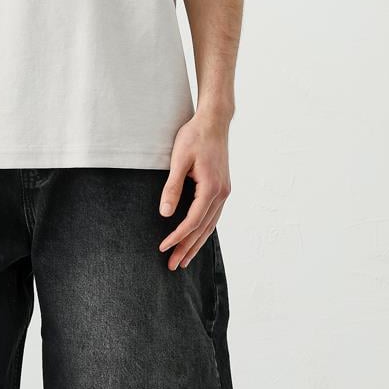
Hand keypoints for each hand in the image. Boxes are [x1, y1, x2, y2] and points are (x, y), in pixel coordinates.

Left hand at [157, 112, 230, 269]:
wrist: (214, 121)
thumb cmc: (194, 137)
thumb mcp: (179, 160)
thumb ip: (172, 187)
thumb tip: (165, 213)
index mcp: (211, 188)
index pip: (192, 221)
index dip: (177, 237)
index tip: (163, 248)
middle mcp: (222, 193)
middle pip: (203, 229)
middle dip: (187, 249)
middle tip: (173, 266)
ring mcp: (224, 192)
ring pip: (210, 225)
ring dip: (196, 244)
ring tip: (184, 260)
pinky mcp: (222, 188)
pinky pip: (213, 216)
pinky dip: (204, 231)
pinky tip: (196, 239)